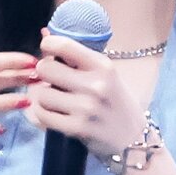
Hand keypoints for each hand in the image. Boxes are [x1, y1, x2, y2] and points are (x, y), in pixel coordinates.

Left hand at [31, 32, 146, 158]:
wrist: (133, 140)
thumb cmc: (116, 103)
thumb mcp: (106, 75)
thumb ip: (77, 57)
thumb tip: (44, 34)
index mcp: (103, 66)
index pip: (63, 45)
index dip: (47, 46)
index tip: (48, 53)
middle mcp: (95, 85)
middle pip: (45, 68)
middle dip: (44, 74)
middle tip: (52, 81)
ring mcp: (85, 108)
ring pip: (42, 94)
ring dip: (44, 97)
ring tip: (56, 100)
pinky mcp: (76, 128)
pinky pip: (43, 115)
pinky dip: (44, 114)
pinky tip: (55, 114)